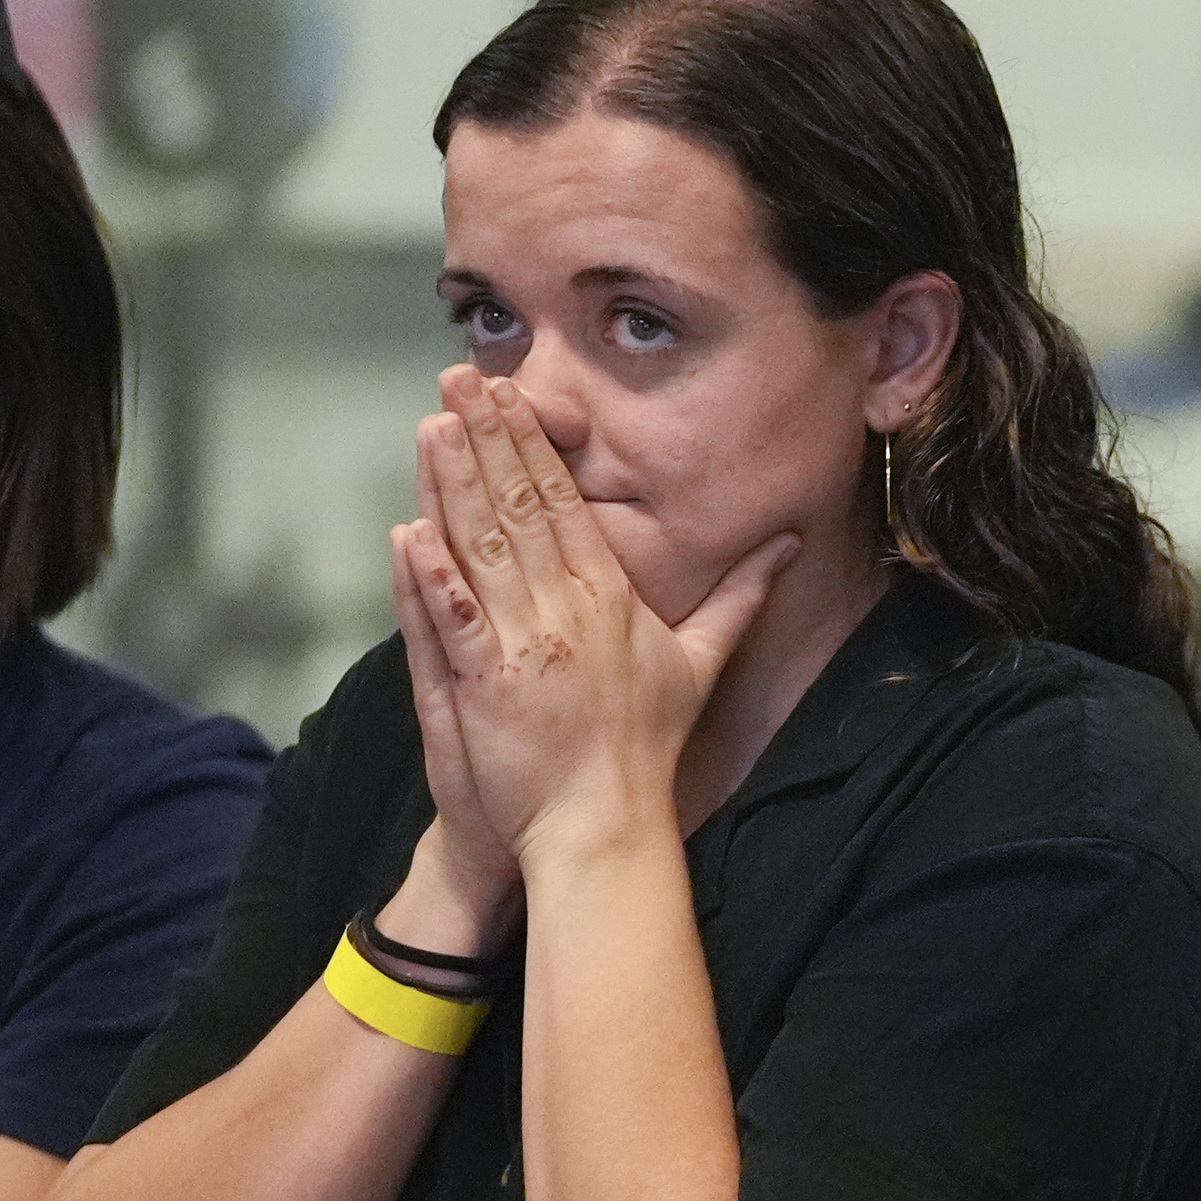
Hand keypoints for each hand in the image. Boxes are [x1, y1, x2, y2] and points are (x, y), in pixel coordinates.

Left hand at [389, 370, 792, 881]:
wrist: (606, 822)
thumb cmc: (646, 747)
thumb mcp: (702, 663)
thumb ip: (740, 597)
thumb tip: (789, 544)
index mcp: (610, 596)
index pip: (565, 502)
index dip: (532, 444)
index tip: (508, 395)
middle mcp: (566, 610)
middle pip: (520, 507)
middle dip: (489, 438)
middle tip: (461, 378)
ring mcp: (522, 645)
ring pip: (482, 549)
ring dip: (453, 485)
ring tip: (433, 425)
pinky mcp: (485, 685)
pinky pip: (453, 620)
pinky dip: (431, 577)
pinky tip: (411, 529)